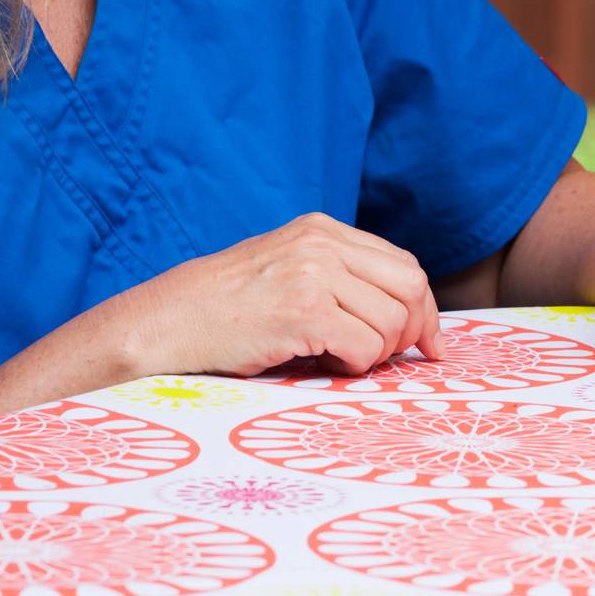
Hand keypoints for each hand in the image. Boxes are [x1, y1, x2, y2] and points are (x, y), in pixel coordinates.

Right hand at [113, 213, 445, 377]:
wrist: (166, 322)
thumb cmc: (225, 309)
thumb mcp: (286, 268)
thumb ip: (338, 276)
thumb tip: (403, 314)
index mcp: (323, 230)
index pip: (404, 264)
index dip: (424, 308)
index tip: (428, 342)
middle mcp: (322, 244)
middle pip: (410, 288)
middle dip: (413, 331)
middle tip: (393, 359)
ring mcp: (313, 274)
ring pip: (391, 322)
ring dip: (375, 353)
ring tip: (338, 359)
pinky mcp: (302, 312)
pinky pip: (364, 346)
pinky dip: (354, 365)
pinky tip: (324, 365)